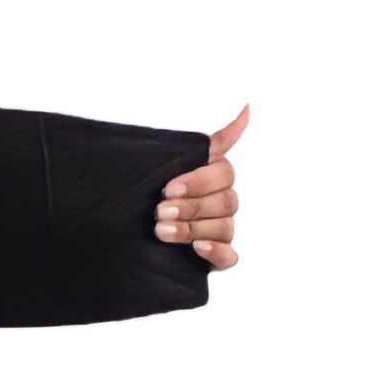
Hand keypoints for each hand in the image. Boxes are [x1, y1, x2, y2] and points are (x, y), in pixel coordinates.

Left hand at [155, 103, 247, 270]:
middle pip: (226, 201)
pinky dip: (216, 252)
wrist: (117, 229)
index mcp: (211, 177)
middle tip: (159, 211)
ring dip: (192, 229)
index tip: (168, 188)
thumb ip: (209, 142)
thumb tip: (247, 107)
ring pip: (224, 228)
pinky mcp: (215, 256)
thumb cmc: (145, 194)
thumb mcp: (166, 162)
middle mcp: (219, 202)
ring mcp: (219, 230)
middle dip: (191, 207)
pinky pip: (229, 256)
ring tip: (160, 231)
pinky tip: (197, 248)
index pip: (224, 173)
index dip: (199, 181)